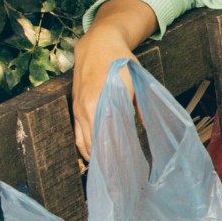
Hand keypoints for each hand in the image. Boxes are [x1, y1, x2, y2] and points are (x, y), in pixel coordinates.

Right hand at [70, 0, 157, 158]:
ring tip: (106, 171)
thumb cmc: (120, 63)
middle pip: (92, 145)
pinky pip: (77, 133)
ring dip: (93, 157)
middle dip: (105, 162)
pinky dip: (84, 147)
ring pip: (81, 142)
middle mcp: (85, 109)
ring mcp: (78, 108)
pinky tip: (94, 156)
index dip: (114, 157)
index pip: (105, 140)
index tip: (124, 169)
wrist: (98, 44)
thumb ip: (140, 108)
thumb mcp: (137, 84)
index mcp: (100, 104)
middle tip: (118, 176)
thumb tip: (146, 128)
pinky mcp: (75, 106)